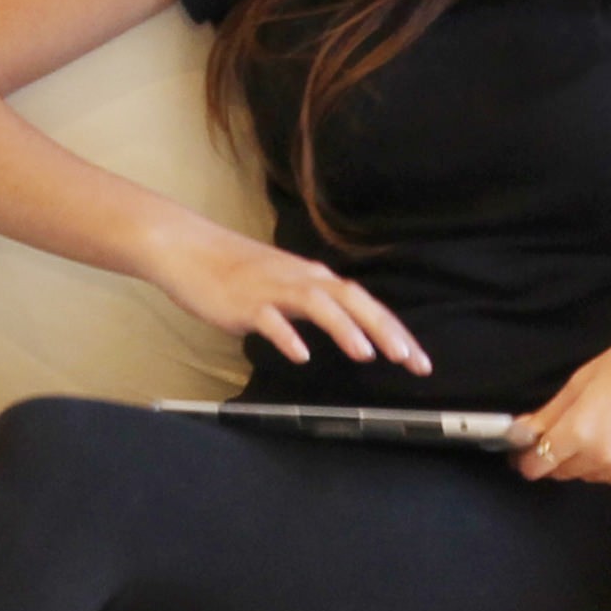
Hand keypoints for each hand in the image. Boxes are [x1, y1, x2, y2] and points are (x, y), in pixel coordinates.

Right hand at [139, 216, 428, 379]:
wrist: (190, 249)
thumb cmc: (238, 273)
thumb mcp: (286, 289)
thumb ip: (314, 308)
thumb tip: (344, 329)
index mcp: (316, 280)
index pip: (366, 305)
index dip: (396, 331)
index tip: (420, 361)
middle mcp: (303, 280)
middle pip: (353, 301)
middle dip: (385, 330)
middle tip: (410, 360)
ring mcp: (274, 289)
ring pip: (318, 305)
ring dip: (345, 329)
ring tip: (367, 354)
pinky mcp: (246, 301)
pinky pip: (270, 320)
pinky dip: (287, 336)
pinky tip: (300, 356)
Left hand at [512, 311, 610, 485]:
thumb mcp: (584, 380)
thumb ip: (550, 414)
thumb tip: (521, 434)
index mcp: (583, 430)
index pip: (538, 465)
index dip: (528, 459)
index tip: (526, 452)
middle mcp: (605, 456)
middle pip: (563, 472)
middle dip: (560, 454)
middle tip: (575, 425)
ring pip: (592, 475)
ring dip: (589, 458)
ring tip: (610, 422)